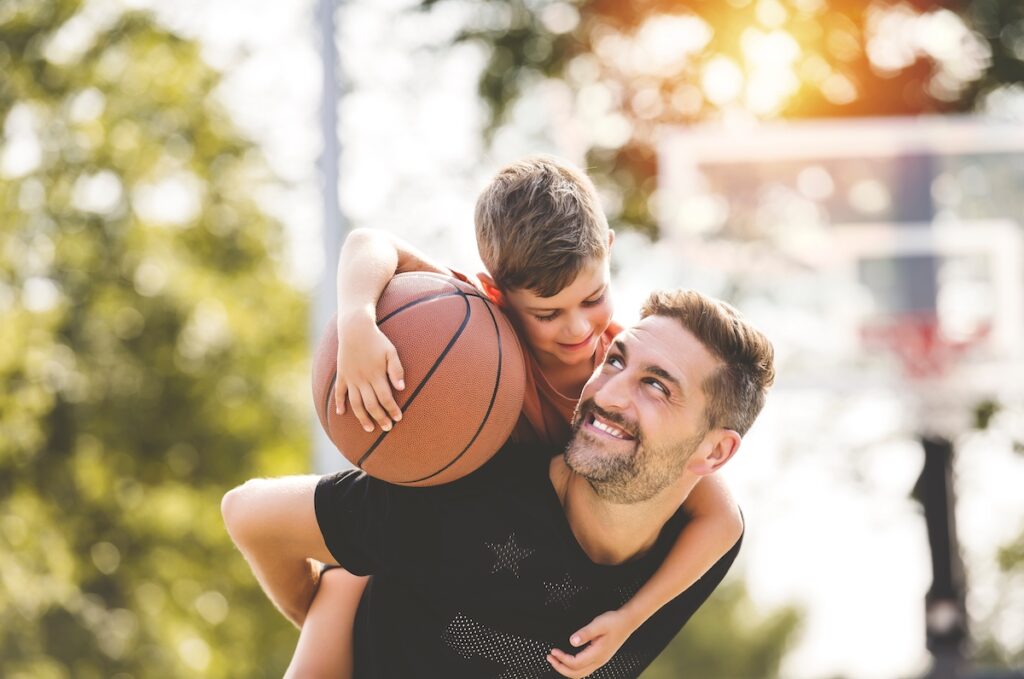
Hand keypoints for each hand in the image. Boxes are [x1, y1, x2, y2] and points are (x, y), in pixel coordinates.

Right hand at [335, 313, 404, 431]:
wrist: (355, 328)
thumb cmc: (377, 340)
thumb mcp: (391, 351)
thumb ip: (397, 370)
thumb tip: (402, 388)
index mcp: (376, 374)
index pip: (385, 398)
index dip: (392, 410)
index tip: (398, 419)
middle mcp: (363, 379)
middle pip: (371, 404)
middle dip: (380, 418)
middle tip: (387, 428)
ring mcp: (351, 378)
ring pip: (356, 403)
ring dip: (362, 417)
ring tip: (369, 428)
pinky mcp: (342, 375)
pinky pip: (339, 392)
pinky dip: (339, 403)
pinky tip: (341, 413)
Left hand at [546, 610, 634, 677]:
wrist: (627, 622)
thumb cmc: (614, 622)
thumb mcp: (598, 624)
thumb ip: (585, 633)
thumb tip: (572, 641)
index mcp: (597, 654)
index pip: (575, 663)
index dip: (562, 659)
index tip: (553, 651)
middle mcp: (598, 660)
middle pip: (576, 674)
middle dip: (560, 668)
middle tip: (550, 658)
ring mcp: (599, 660)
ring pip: (580, 673)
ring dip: (566, 669)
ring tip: (555, 660)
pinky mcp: (599, 657)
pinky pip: (584, 669)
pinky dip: (573, 667)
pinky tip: (568, 659)